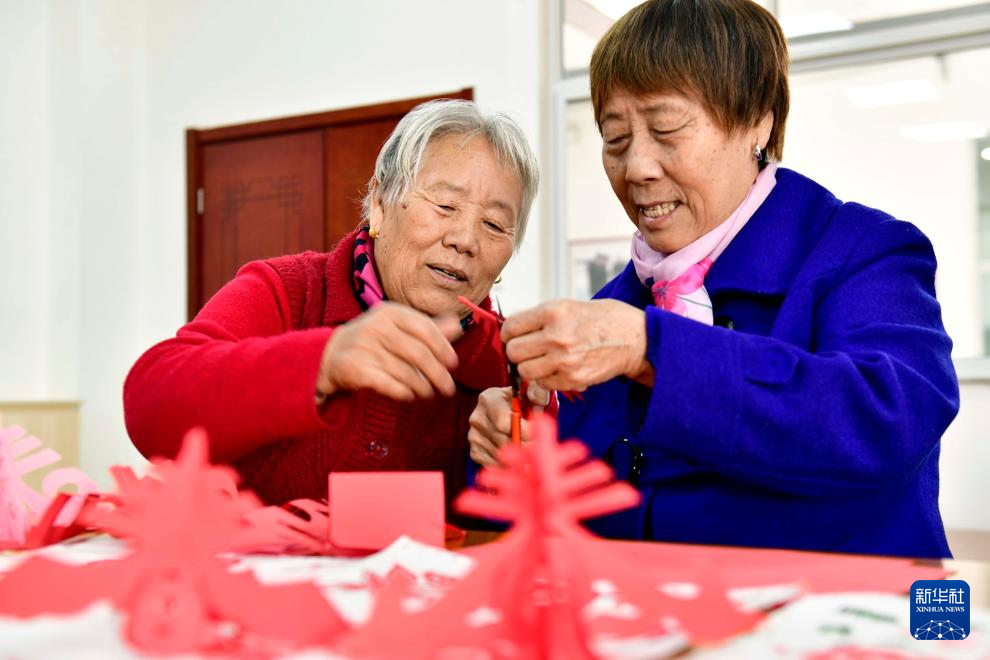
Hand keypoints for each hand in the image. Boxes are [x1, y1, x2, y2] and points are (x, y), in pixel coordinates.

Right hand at [316, 302, 461, 401]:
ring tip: (428, 393)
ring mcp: (364, 347)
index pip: (425, 329)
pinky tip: (410, 396)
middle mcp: (376, 327)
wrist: (332, 353)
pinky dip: (403, 392)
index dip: (443, 348)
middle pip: (418, 353)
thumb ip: (428, 328)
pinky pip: (387, 384)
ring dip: (422, 387)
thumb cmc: (375, 340)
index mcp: (391, 313)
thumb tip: (458, 326)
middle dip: (437, 374)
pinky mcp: (354, 368)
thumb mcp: (399, 328)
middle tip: (448, 388)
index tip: (453, 364)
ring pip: (404, 372)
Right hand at [467, 385, 551, 466]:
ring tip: (532, 455)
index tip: (539, 435)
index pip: (502, 421)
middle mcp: (477, 417)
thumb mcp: (529, 394)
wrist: (505, 411)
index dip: (523, 431)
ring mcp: (474, 435)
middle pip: (502, 440)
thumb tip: (538, 397)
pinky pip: (491, 464)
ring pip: (498, 454)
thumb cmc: (520, 403)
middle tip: (540, 450)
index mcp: (489, 399)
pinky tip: (517, 460)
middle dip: (524, 447)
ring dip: (517, 458)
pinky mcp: (474, 450)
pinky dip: (505, 465)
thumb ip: (536, 394)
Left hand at [501, 299, 652, 391]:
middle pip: (513, 351)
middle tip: (527, 350)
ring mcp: (565, 360)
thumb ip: (540, 318)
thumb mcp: (569, 306)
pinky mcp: (573, 379)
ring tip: (542, 360)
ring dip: (530, 367)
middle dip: (516, 351)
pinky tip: (558, 368)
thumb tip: (512, 330)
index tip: (513, 336)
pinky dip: (546, 378)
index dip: (508, 333)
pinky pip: (543, 384)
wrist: (635, 338)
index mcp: (554, 312)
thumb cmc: (602, 320)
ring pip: (525, 370)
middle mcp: (557, 336)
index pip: (511, 327)